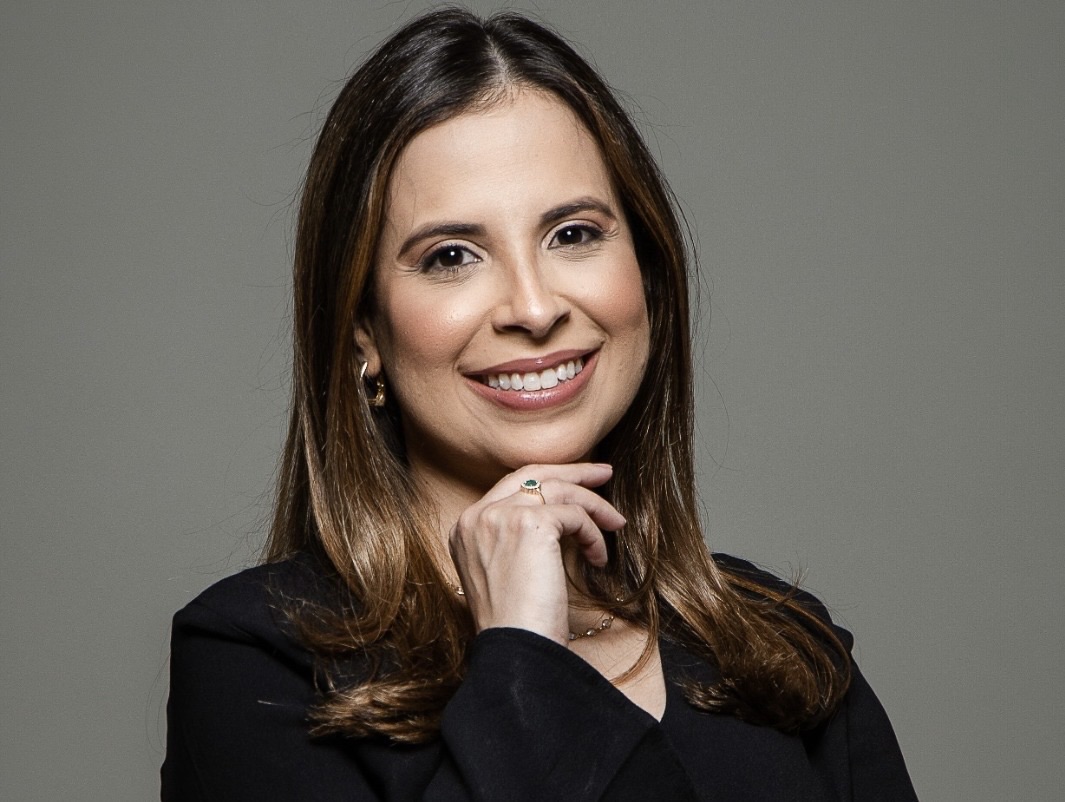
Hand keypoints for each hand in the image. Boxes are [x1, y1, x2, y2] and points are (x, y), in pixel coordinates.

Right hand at [448, 463, 625, 645]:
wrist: (515, 650)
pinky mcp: (529, 523)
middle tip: (604, 473)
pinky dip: (593, 534)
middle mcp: (477, 516)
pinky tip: (598, 558)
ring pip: (558, 490)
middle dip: (573, 472)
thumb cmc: (516, 624)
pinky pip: (574, 514)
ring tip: (616, 524)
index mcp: (465, 528)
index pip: (511, 486)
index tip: (577, 484)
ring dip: (594, 506)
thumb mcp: (506, 572)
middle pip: (532, 474)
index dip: (547, 481)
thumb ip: (516, 540)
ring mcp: (500, 516)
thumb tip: (559, 516)